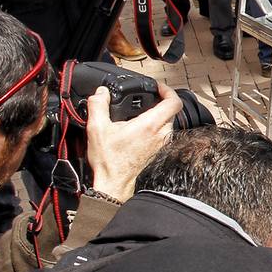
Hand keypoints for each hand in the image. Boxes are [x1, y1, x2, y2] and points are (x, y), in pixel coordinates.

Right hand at [83, 84, 183, 200]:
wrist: (114, 184)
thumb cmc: (109, 161)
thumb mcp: (97, 129)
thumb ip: (98, 105)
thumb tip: (101, 92)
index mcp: (150, 125)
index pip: (174, 102)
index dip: (168, 90)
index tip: (157, 87)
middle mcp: (160, 134)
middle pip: (171, 111)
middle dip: (161, 101)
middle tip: (148, 97)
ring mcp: (161, 144)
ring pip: (168, 122)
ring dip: (158, 114)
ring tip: (142, 111)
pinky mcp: (158, 151)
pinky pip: (163, 133)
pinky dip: (155, 126)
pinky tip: (140, 127)